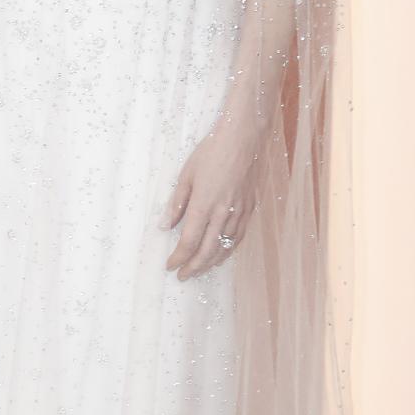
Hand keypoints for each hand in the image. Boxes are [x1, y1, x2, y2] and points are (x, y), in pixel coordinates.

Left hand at [163, 122, 258, 281]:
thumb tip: (164, 226)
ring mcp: (239, 212)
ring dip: (210, 263)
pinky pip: (238, 237)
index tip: (169, 266)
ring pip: (225, 247)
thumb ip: (176, 203)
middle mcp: (223, 213)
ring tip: (199, 270)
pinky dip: (228, 250)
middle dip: (193, 267)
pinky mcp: (250, 208)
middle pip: (207, 251)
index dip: (178, 258)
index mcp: (204, 204)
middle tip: (182, 276)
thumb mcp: (186, 174)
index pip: (188, 241)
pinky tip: (221, 254)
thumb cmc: (211, 151)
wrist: (243, 137)